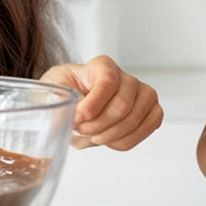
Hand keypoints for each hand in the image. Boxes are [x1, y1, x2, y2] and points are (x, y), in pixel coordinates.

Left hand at [40, 55, 162, 150]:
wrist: (77, 104)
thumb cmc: (68, 92)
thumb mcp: (53, 92)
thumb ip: (56, 104)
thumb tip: (60, 121)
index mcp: (102, 66)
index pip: (107, 83)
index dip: (92, 106)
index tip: (77, 119)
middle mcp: (126, 77)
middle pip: (122, 105)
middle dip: (99, 125)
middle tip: (82, 129)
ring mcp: (142, 93)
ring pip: (135, 118)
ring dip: (111, 135)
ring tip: (94, 136)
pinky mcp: (151, 110)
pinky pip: (150, 126)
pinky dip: (127, 139)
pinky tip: (110, 139)